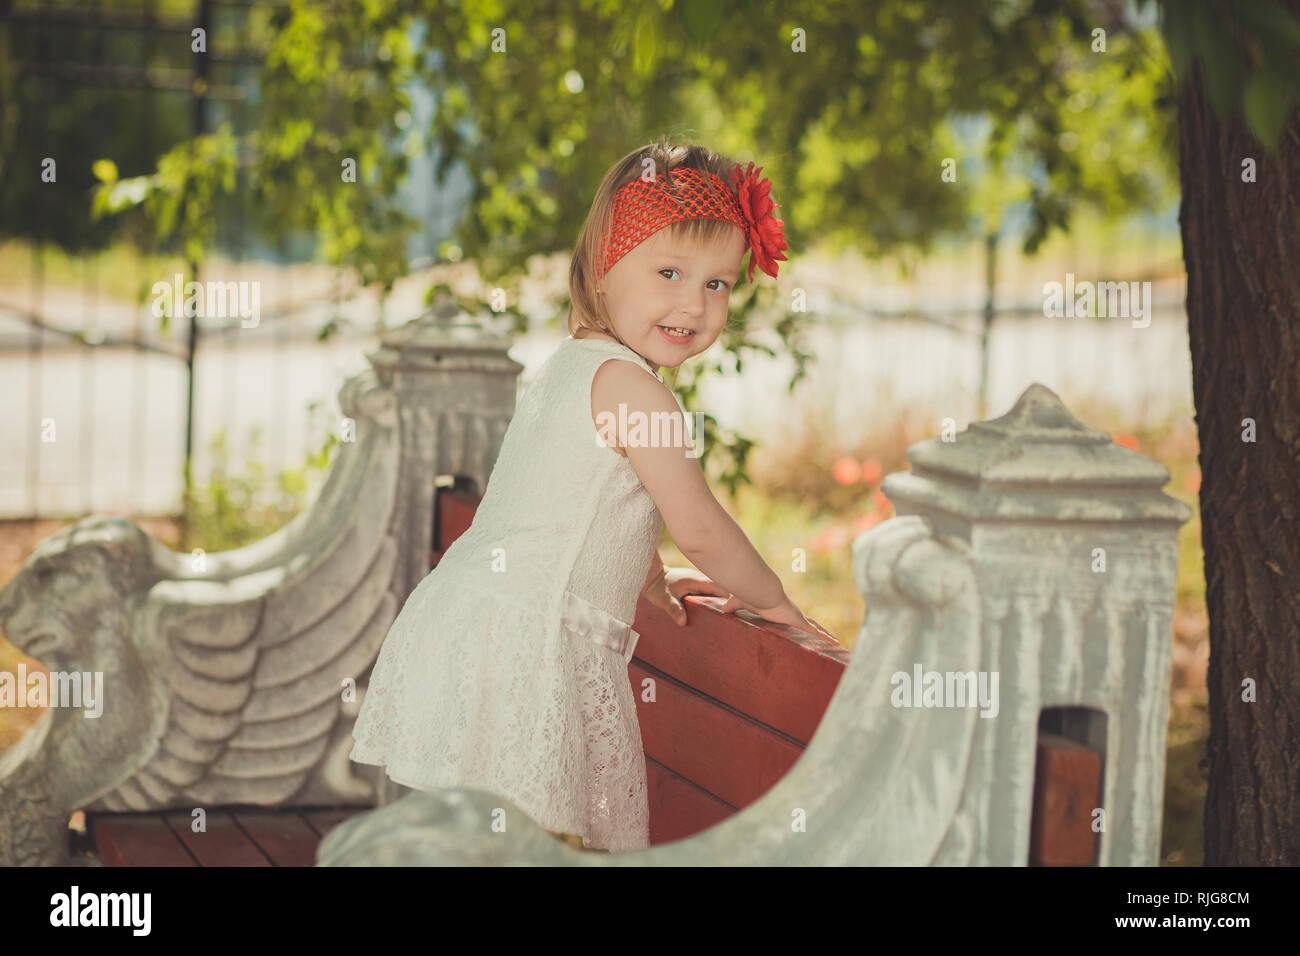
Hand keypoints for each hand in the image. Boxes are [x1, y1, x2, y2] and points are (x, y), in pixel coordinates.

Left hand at [641, 565, 729, 625]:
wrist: (651, 576)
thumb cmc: (658, 588)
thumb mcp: (665, 600)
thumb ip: (674, 609)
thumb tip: (682, 622)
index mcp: (697, 581)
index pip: (720, 588)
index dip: (725, 599)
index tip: (723, 611)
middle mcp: (700, 578)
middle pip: (721, 589)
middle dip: (722, 601)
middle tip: (719, 615)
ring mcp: (699, 579)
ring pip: (715, 589)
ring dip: (715, 600)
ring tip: (713, 613)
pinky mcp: (696, 582)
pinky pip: (708, 590)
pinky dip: (709, 598)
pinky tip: (704, 608)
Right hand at [716, 593, 838, 643]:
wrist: (759, 590)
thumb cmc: (751, 594)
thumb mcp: (738, 603)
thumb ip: (732, 607)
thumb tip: (720, 610)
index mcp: (781, 612)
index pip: (793, 618)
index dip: (801, 623)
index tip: (806, 627)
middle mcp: (792, 614)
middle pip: (809, 624)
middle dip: (819, 630)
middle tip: (829, 637)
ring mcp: (797, 617)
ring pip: (815, 628)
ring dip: (825, 635)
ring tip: (836, 642)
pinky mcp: (798, 620)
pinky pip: (814, 631)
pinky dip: (824, 636)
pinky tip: (834, 642)